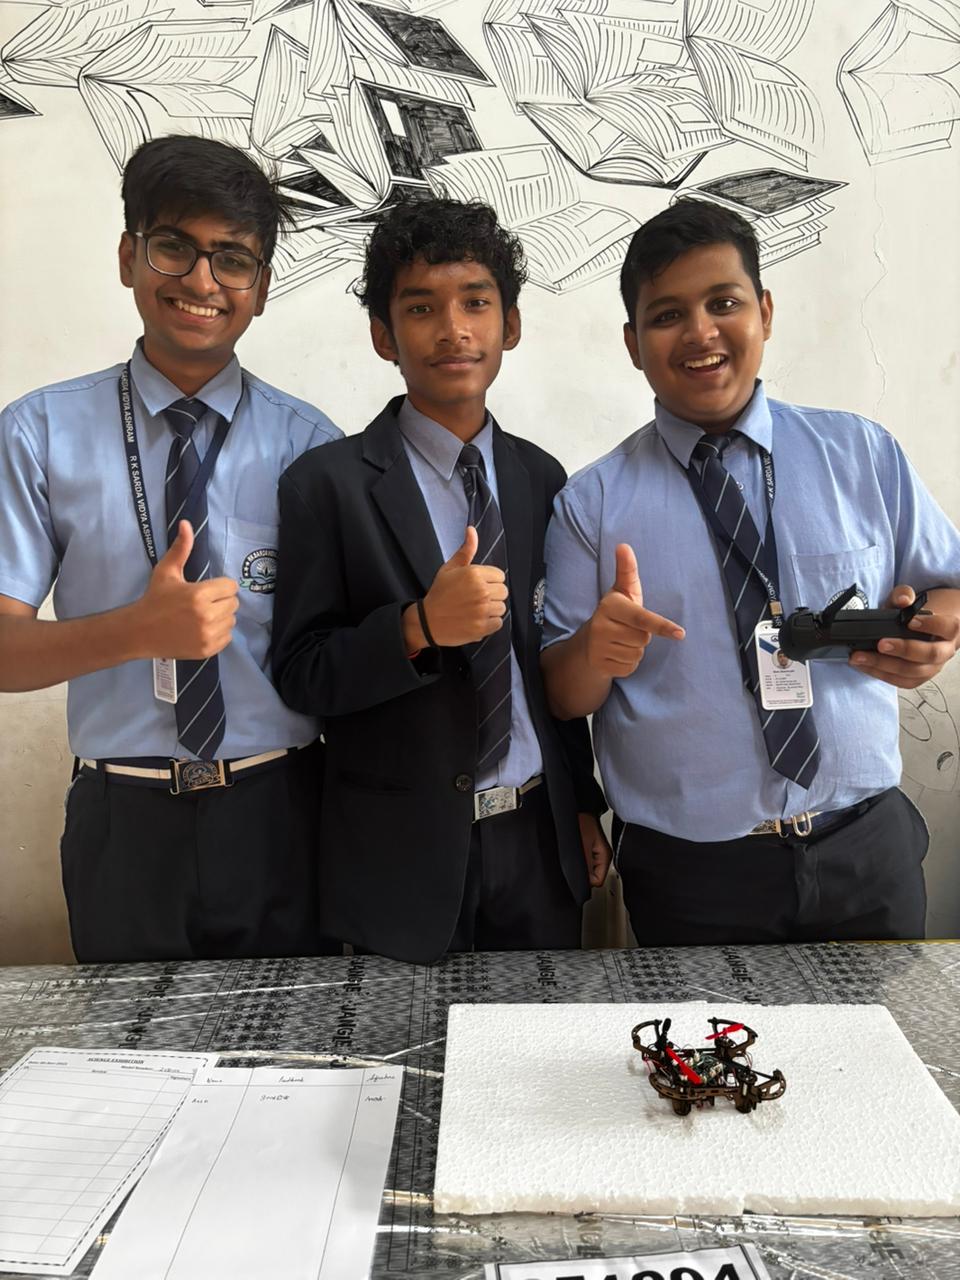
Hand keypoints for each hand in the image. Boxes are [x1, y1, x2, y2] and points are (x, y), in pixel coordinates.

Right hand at [132, 520, 238, 658]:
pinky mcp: (207, 649)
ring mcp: (207, 635)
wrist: (140, 631)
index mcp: (199, 595)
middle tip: (203, 603)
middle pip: (233, 603)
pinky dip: (219, 633)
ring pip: (231, 620)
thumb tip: (186, 523)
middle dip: (221, 601)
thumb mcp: (166, 571)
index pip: (231, 586)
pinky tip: (202, 628)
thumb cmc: (155, 599)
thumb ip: (181, 548)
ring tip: (202, 615)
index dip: (220, 586)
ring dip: (221, 617)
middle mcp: (206, 616)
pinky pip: (227, 637)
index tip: (206, 589)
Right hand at [414, 526, 507, 646]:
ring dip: (491, 609)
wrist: (428, 621)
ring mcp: (482, 610)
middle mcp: (481, 591)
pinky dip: (490, 623)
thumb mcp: (450, 568)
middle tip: (476, 598)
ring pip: (502, 607)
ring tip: (476, 609)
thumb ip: (466, 550)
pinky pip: (498, 622)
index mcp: (474, 574)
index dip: (490, 581)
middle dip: (492, 595)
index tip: (478, 586)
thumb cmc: (439, 593)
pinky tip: (477, 619)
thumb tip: (471, 530)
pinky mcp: (482, 627)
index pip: (500, 576)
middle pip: (503, 592)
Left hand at [579, 812, 611, 887]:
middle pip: (592, 877)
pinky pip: (581, 862)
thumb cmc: (581, 821)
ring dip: (579, 866)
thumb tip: (586, 881)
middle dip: (582, 874)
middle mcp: (601, 856)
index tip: (578, 874)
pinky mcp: (586, 849)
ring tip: (572, 856)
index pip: (597, 881)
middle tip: (574, 864)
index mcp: (605, 856)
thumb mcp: (583, 845)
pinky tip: (571, 853)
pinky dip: (576, 860)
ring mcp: (594, 853)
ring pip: (586, 870)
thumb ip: (586, 864)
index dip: (586, 881)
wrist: (575, 809)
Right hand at [585, 544, 683, 675]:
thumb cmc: (616, 611)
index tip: (681, 633)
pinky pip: (629, 668)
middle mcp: (600, 626)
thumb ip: (626, 569)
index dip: (661, 625)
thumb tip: (623, 545)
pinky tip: (616, 653)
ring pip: (637, 654)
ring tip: (621, 641)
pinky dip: (628, 663)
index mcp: (609, 606)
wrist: (589, 640)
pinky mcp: (600, 665)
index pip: (641, 618)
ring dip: (635, 650)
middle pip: (643, 638)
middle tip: (628, 628)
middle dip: (643, 635)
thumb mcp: (622, 590)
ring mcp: (598, 647)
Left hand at [849, 583, 959, 688]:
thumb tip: (902, 600)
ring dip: (884, 665)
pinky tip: (864, 665)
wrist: (918, 633)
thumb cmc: (913, 617)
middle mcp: (944, 651)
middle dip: (904, 649)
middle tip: (881, 644)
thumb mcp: (907, 601)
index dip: (933, 625)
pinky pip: (900, 681)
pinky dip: (880, 674)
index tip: (911, 621)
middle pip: (931, 654)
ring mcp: (931, 668)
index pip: (949, 627)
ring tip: (861, 657)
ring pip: (913, 672)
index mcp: (948, 630)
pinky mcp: (916, 679)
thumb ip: (904, 596)